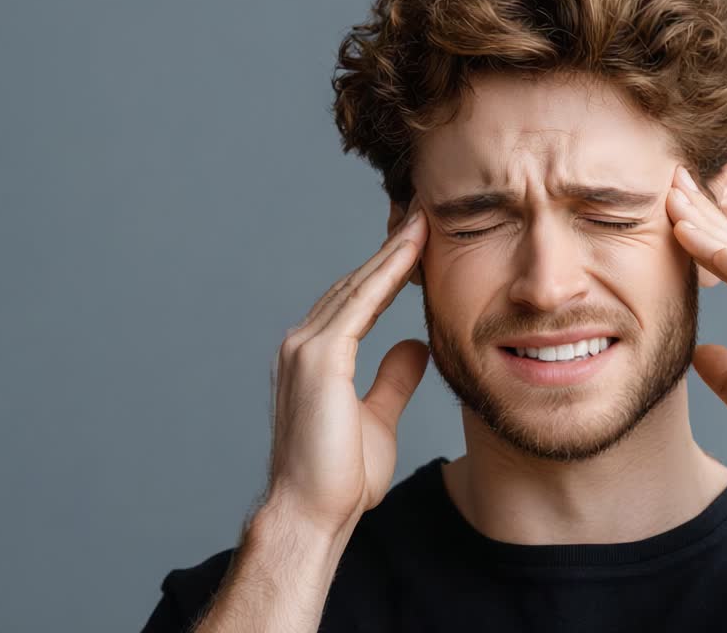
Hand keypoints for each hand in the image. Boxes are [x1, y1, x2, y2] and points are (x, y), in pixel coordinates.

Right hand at [264, 196, 429, 534]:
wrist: (313, 513)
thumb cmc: (340, 477)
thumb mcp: (379, 416)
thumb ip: (393, 378)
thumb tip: (414, 347)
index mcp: (316, 357)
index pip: (357, 300)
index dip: (387, 270)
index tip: (418, 242)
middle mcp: (304, 344)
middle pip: (355, 284)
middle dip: (390, 248)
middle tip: (422, 212)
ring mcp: (305, 348)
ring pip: (357, 286)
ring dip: (391, 252)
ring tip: (423, 219)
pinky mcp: (318, 359)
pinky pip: (359, 304)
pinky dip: (385, 274)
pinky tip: (411, 252)